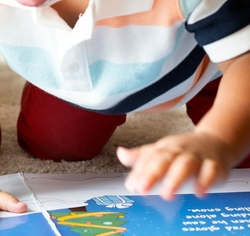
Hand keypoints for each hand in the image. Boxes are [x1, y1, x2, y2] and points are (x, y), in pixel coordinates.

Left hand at [118, 131, 232, 199]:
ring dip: (175, 179)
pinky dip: (205, 181)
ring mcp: (197, 157)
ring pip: (185, 164)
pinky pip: (211, 171)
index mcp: (163, 148)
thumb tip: (121, 154)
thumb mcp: (160, 151)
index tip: (132, 186)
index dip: (139, 172)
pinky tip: (199, 192)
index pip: (148, 159)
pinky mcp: (215, 165)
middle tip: (142, 188)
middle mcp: (179, 151)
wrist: (215, 142)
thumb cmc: (183, 151)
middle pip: (164, 159)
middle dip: (152, 174)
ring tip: (167, 194)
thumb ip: (140, 157)